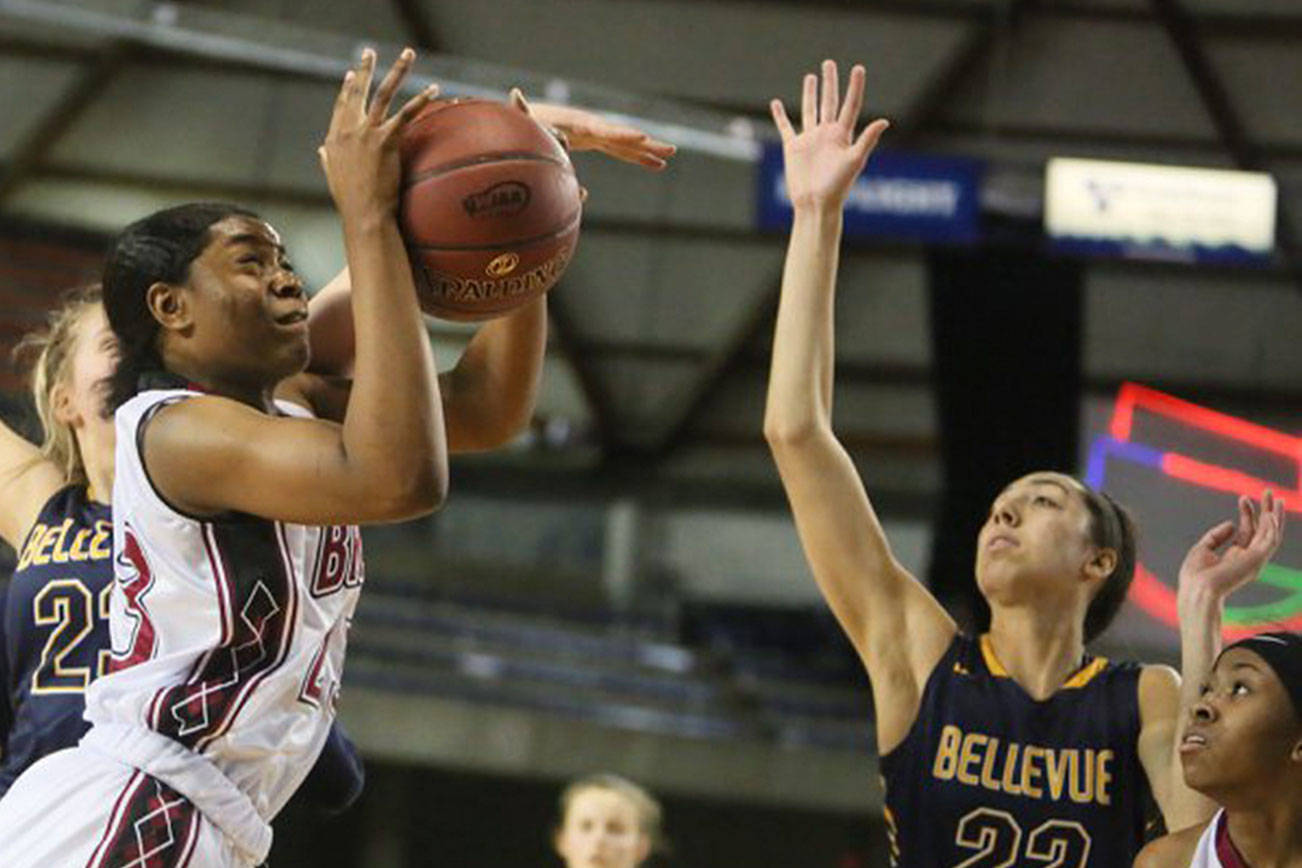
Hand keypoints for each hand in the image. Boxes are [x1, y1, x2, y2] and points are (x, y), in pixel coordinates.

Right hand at [319, 48, 437, 219]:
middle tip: (369, 51)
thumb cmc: (351, 202)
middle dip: (364, 68)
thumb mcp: (332, 176)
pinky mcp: (386, 140)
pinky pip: (406, 114)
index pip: (341, 106)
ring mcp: (367, 133)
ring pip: (383, 94)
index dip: (347, 89)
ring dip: (397, 71)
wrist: (364, 214)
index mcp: (334, 138)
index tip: (352, 74)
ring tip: (407, 54)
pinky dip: (420, 99)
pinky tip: (433, 88)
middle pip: (357, 92)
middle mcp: (348, 130)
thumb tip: (321, 151)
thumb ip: (327, 159)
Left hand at [510, 89, 675, 169]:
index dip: (623, 136)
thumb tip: (515, 94)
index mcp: (578, 125)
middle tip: (671, 150)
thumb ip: (522, 109)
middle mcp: (592, 126)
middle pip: (624, 137)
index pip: (605, 131)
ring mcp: (595, 132)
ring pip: (626, 144)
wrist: (525, 117)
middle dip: (647, 144)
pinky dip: (637, 157)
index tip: (643, 138)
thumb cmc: (524, 122)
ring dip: (648, 152)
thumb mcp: (525, 118)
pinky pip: (620, 150)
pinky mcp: (594, 139)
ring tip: (670, 158)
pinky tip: (655, 166)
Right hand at [770, 60, 888, 210]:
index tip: (858, 68)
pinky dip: (779, 116)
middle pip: (829, 101)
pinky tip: (776, 104)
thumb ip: (867, 140)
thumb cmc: (837, 186)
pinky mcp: (793, 148)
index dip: (855, 86)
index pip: (850, 105)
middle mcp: (827, 134)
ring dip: (810, 93)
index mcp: (843, 135)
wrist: (815, 204)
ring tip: (811, 76)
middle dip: (830, 82)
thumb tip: (884, 121)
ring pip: (810, 110)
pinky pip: (786, 127)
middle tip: (829, 62)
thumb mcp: (854, 161)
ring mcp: (810, 139)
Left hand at [1178, 490, 1285, 603]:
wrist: (1197, 589)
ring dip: (1273, 516)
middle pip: (1262, 531)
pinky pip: (1269, 542)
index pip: (1247, 531)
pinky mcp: (1256, 560)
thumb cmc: (1195, 574)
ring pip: (1270, 534)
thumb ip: (1217, 536)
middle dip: (1266, 511)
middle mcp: (1249, 558)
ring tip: (1273, 498)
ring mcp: (1254, 560)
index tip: (1242, 498)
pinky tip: (1270, 514)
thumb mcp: (1203, 549)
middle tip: (1267, 493)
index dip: (1247, 513)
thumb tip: (1232, 523)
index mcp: (1237, 556)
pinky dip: (1271, 528)